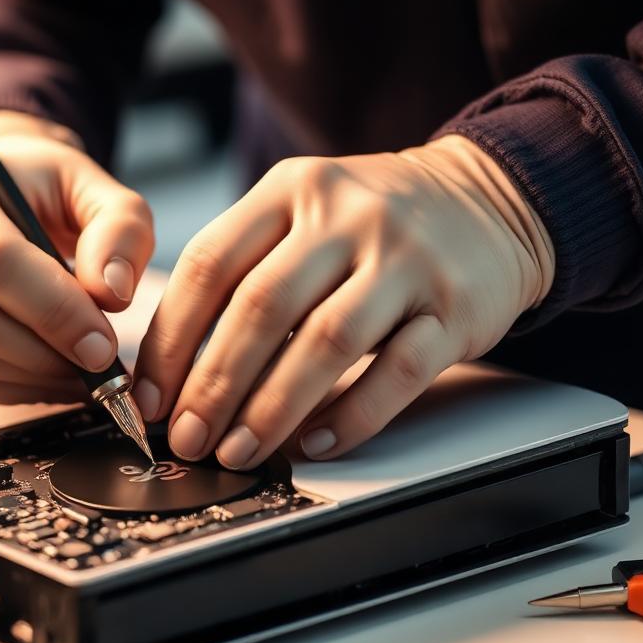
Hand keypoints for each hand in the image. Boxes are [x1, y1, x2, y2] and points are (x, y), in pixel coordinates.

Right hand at [0, 111, 154, 402]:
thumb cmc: (44, 190)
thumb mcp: (93, 189)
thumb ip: (120, 230)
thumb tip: (113, 293)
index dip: (52, 311)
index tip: (103, 345)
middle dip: (44, 353)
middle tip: (100, 364)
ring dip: (31, 377)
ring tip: (81, 370)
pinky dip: (13, 390)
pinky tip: (50, 376)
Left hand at [133, 135, 554, 467]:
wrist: (492, 199)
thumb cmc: (375, 223)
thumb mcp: (303, 211)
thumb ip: (243, 270)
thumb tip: (175, 369)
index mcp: (292, 191)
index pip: (210, 265)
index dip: (171, 339)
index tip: (149, 396)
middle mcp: (347, 217)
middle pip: (261, 308)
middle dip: (213, 385)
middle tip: (187, 437)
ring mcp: (405, 261)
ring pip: (326, 342)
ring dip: (273, 407)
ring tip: (239, 451)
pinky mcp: (454, 309)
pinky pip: (397, 371)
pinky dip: (352, 414)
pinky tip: (315, 443)